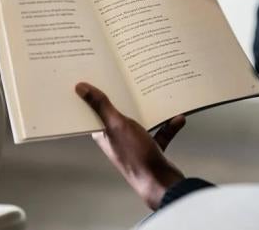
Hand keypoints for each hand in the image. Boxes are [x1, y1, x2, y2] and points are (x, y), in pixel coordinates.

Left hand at [75, 82, 184, 209]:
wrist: (161, 183)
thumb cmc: (135, 157)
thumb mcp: (116, 126)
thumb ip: (100, 106)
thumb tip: (81, 88)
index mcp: (103, 132)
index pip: (94, 109)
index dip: (95, 93)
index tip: (99, 75)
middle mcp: (117, 137)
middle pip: (119, 111)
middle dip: (127, 96)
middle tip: (130, 77)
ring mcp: (135, 142)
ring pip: (141, 119)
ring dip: (149, 109)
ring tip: (156, 93)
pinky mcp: (151, 147)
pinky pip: (160, 131)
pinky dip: (168, 125)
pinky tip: (177, 118)